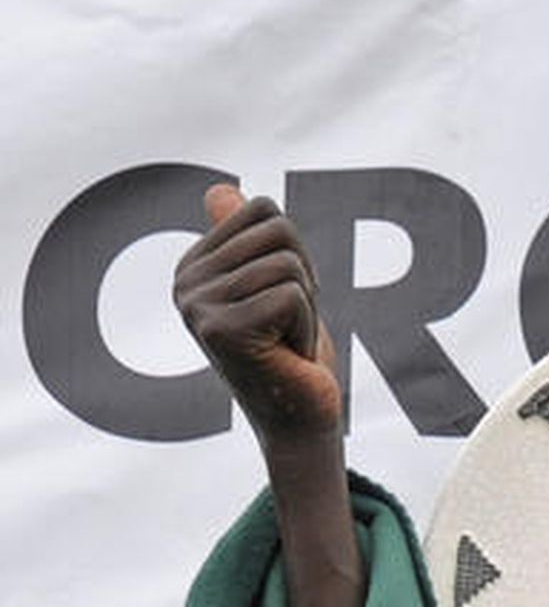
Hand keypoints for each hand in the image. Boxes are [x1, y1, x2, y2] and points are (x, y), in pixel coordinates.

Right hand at [173, 185, 340, 442]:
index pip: (262, 209)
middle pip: (278, 232)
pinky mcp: (223, 330)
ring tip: (285, 339)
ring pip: (287, 265)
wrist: (299, 416)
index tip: (281, 297)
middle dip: (302, 277)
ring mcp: (199, 308)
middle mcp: (185, 284)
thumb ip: (244, 239)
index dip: (293, 251)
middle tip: (287, 322)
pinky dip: (305, 326)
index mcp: (193, 265)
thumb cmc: (289, 350)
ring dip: (305, 306)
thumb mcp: (270, 285)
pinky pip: (291, 296)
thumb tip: (220, 189)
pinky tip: (286, 354)